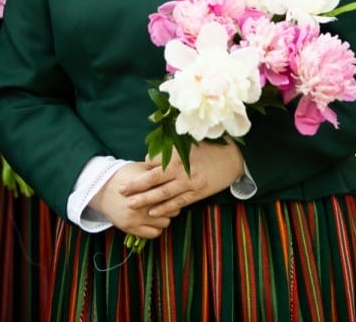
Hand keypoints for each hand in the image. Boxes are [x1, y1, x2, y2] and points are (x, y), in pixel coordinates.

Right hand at [91, 162, 175, 239]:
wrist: (101, 191)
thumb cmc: (124, 177)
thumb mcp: (139, 169)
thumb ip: (156, 170)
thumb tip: (174, 169)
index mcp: (145, 186)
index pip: (170, 192)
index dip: (174, 192)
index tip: (173, 190)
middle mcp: (141, 202)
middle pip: (171, 208)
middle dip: (172, 204)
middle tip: (168, 201)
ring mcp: (136, 216)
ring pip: (165, 222)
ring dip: (164, 216)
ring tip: (159, 210)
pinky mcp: (130, 227)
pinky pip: (154, 233)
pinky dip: (157, 228)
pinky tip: (153, 220)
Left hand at [126, 141, 245, 218]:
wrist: (234, 158)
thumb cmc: (210, 146)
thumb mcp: (189, 141)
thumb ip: (170, 148)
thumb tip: (150, 156)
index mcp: (178, 154)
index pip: (152, 161)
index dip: (143, 166)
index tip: (134, 169)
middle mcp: (181, 170)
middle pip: (153, 180)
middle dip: (135, 186)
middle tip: (120, 190)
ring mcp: (189, 184)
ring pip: (162, 194)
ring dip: (145, 200)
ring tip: (130, 204)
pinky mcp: (197, 194)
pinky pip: (177, 203)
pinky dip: (164, 209)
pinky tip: (153, 213)